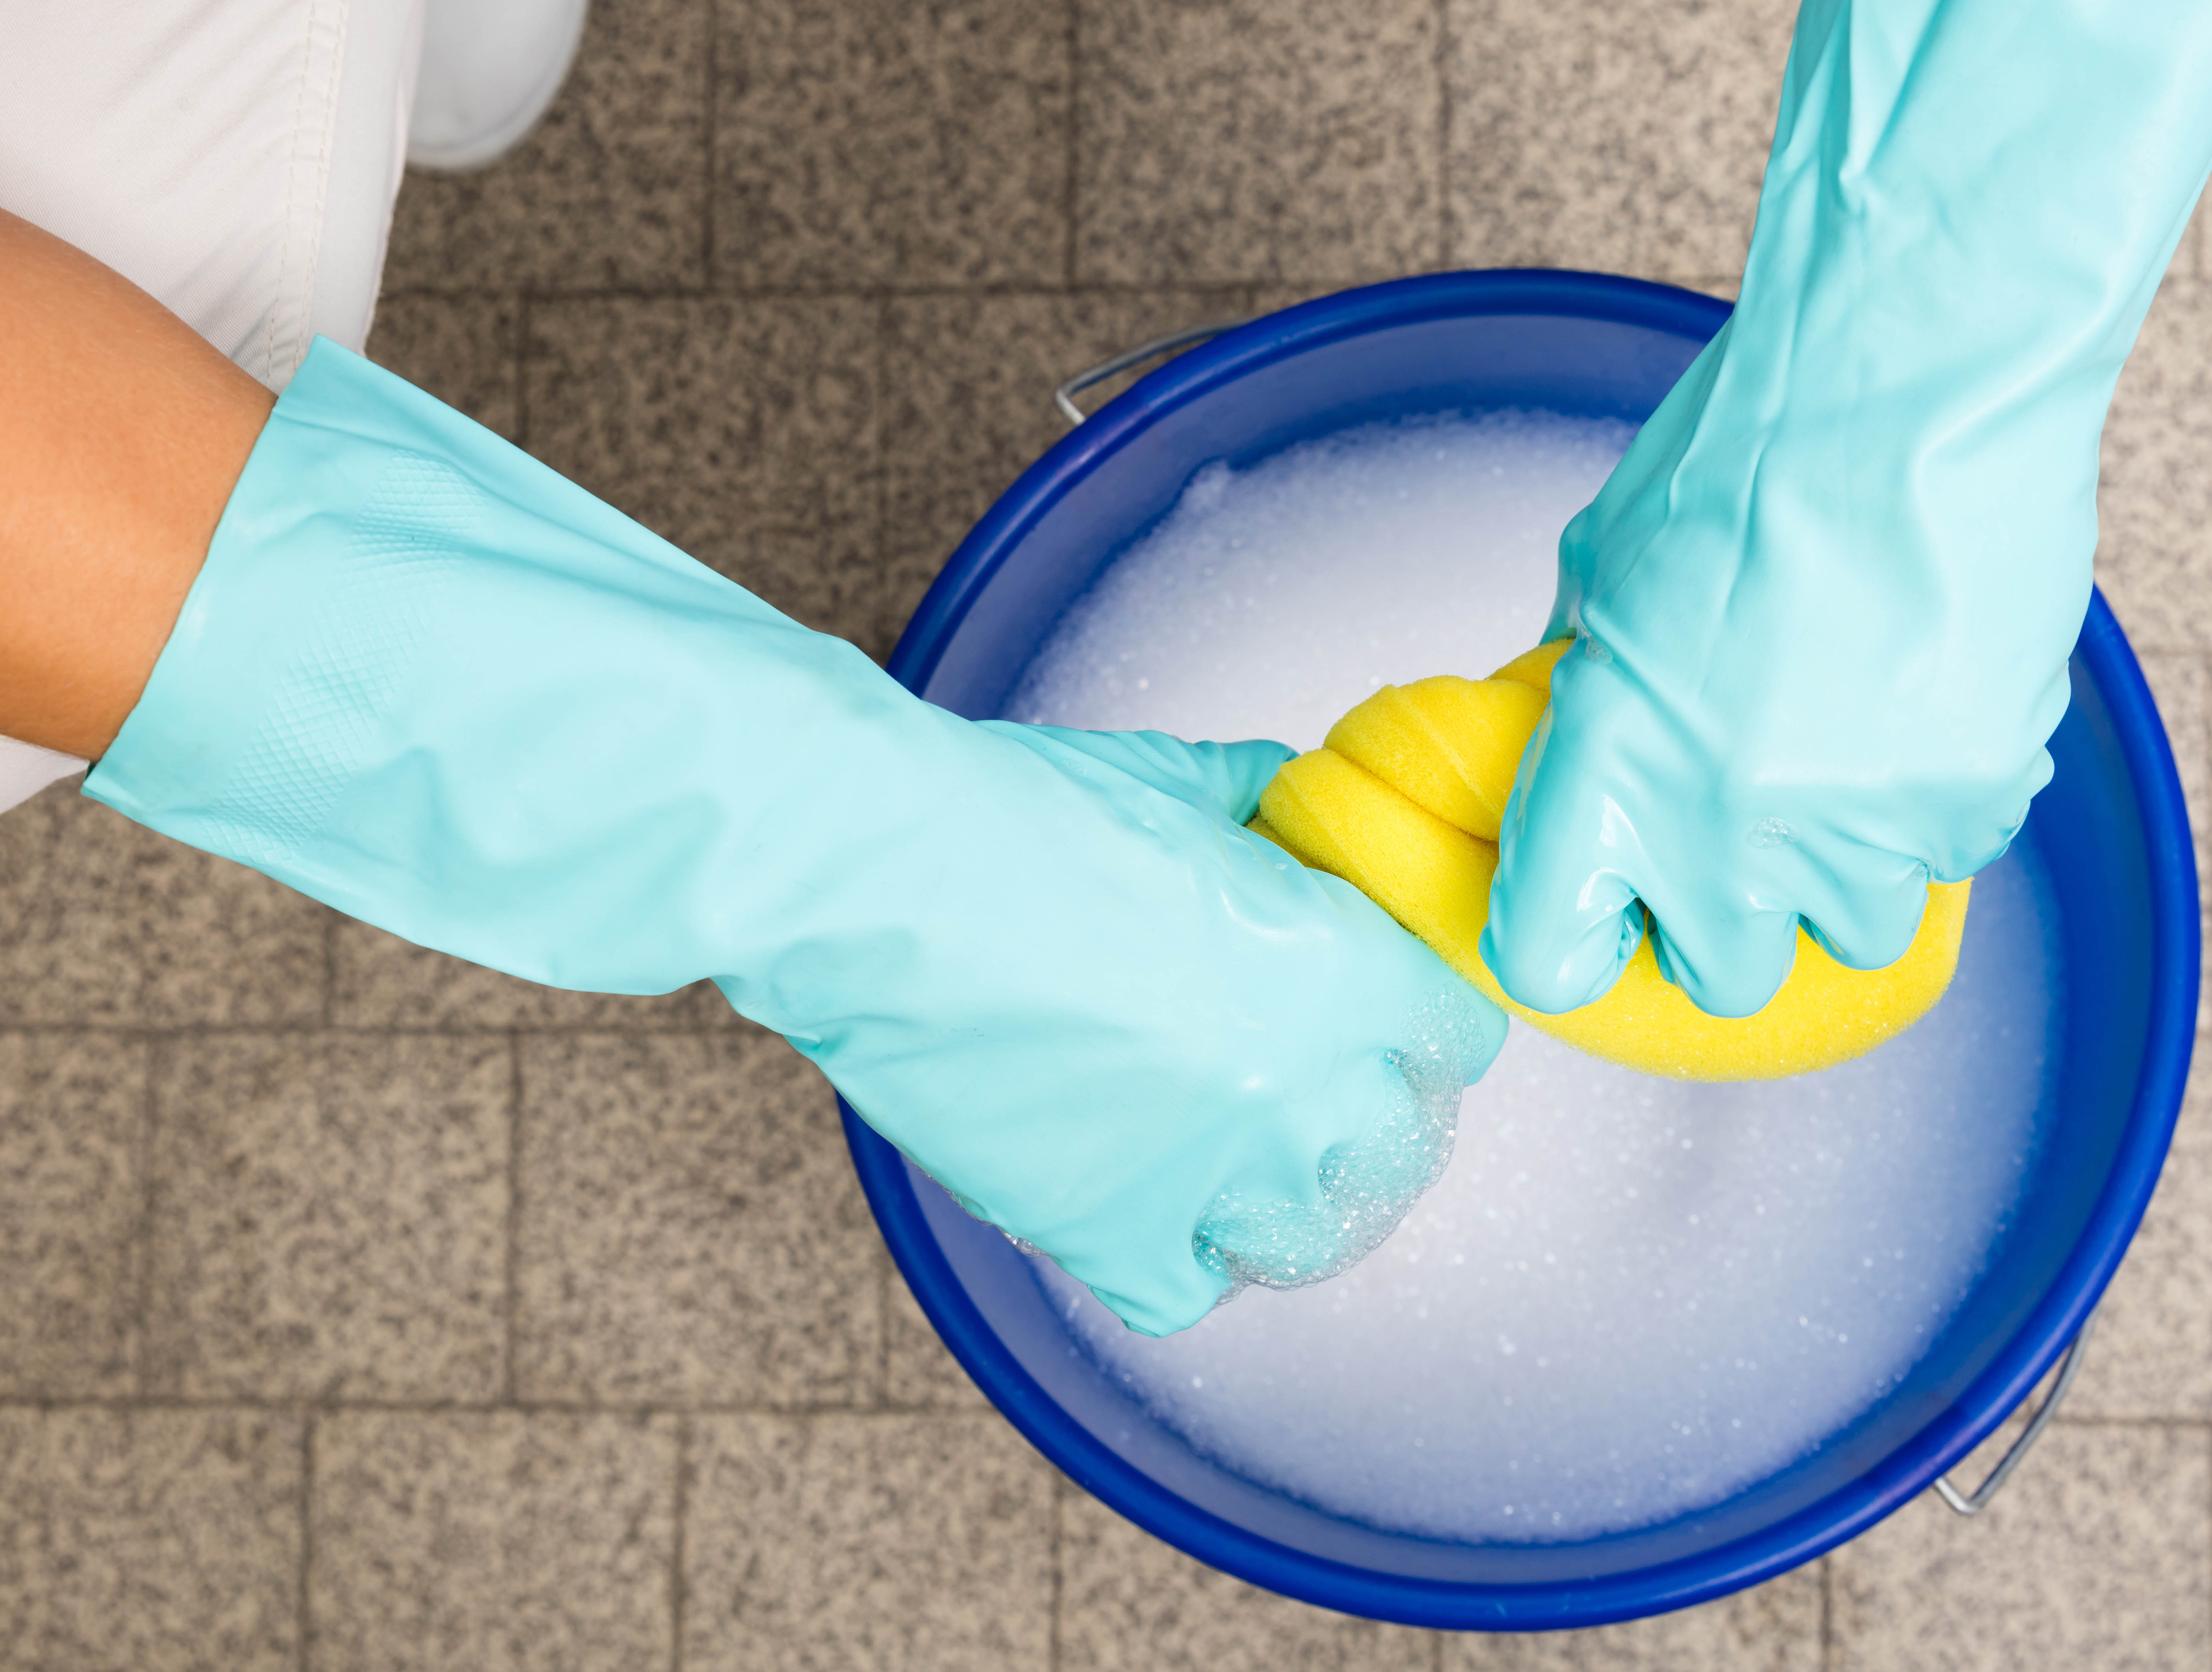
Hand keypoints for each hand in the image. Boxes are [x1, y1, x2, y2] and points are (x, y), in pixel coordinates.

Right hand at [90, 342, 1504, 1338]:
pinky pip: (1186, 1276)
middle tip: (1290, 1052)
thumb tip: (1311, 815)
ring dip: (1286, 1177)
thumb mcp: (1102, 776)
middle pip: (1396, 1128)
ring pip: (1315, 1214)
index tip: (1377, 984)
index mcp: (1280, 941)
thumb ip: (1223, 817)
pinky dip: (1186, 1244)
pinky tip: (1157, 1182)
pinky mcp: (1061, 1196)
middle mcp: (1249, 1056)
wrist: (770, 832)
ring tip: (1220, 1115)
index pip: (1442, 1018)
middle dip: (1355, 1094)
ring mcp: (1164, 1141)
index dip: (1415, 1008)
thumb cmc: (924, 791)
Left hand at [1483, 0, 2211, 1018]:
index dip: (1570, 937)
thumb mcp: (1605, 574)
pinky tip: (1919, 690)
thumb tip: (1571, 750)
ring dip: (1845, 859)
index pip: (1549, 955)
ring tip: (1846, 738)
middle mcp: (1728, 828)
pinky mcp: (1974, 796)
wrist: (1914, 380)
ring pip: (1856, 927)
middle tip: (1740, 826)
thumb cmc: (1750, 449)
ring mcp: (1860, 825)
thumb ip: (1585, 688)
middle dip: (1730, 918)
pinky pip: (1950, 849)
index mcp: (1609, 768)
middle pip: (1723, 978)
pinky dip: (1937, 794)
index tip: (1594, 907)